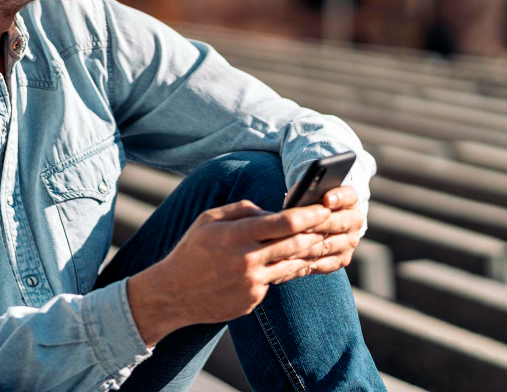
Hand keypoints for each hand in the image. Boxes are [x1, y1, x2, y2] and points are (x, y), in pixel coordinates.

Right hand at [127, 199, 332, 345]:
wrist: (173, 294)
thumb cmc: (191, 251)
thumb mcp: (209, 219)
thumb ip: (241, 209)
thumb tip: (271, 212)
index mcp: (237, 235)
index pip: (285, 222)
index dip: (310, 214)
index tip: (324, 208)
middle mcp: (248, 260)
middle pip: (297, 244)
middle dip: (318, 232)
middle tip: (333, 223)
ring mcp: (252, 283)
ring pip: (292, 265)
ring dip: (308, 253)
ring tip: (320, 241)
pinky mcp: (253, 300)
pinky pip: (275, 281)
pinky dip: (281, 270)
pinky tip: (288, 261)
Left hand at [273, 185, 362, 282]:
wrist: (321, 224)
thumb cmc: (310, 204)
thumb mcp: (310, 195)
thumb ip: (308, 194)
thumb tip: (298, 198)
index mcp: (349, 200)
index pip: (347, 196)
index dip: (338, 197)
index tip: (326, 199)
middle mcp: (354, 221)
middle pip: (338, 223)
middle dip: (318, 224)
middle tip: (300, 226)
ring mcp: (349, 242)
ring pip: (328, 245)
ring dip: (308, 246)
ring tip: (289, 245)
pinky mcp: (341, 259)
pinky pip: (324, 263)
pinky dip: (307, 262)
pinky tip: (291, 260)